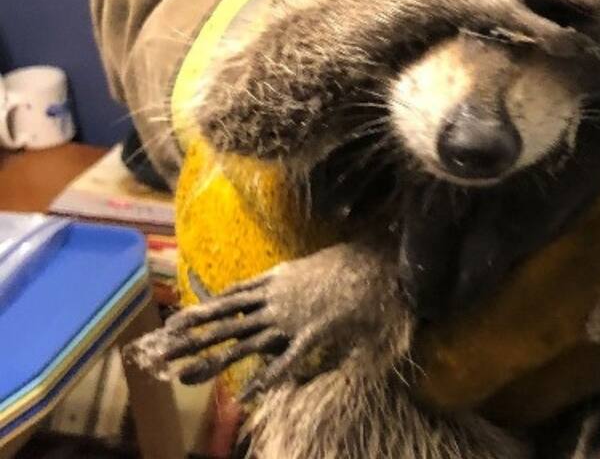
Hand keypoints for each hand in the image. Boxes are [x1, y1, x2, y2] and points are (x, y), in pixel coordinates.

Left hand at [123, 243, 396, 399]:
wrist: (383, 261)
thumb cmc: (353, 263)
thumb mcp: (312, 265)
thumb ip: (289, 278)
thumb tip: (273, 282)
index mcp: (276, 280)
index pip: (229, 299)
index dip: (200, 311)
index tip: (172, 323)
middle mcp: (277, 299)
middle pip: (225, 320)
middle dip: (191, 337)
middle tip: (159, 351)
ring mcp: (293, 317)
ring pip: (245, 341)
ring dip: (214, 359)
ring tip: (184, 375)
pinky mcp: (315, 332)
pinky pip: (287, 359)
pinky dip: (267, 378)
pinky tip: (245, 395)